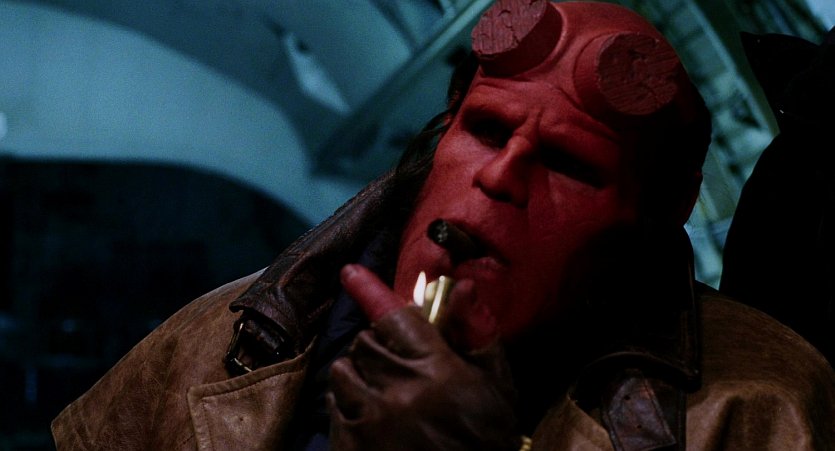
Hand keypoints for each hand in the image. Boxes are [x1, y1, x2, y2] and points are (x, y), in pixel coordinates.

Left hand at [327, 264, 519, 450]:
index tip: (350, 272)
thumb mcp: (496, 387)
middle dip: (381, 344)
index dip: (371, 292)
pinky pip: (333, 405)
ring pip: (343, 371)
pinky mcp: (350, 445)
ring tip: (385, 390)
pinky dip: (349, 402)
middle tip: (401, 362)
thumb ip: (476, 333)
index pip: (395, 319)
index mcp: (438, 372)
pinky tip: (375, 416)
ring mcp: (370, 422)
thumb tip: (462, 286)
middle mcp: (398, 394)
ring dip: (361, 371)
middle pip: (365, 341)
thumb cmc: (486, 439)